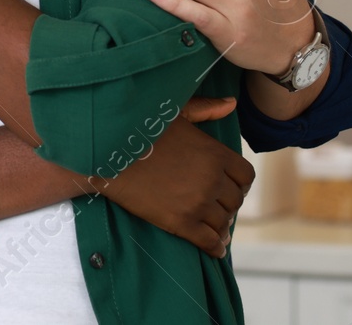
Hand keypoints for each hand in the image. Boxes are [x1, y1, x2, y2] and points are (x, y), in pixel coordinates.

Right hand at [90, 113, 253, 256]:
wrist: (106, 154)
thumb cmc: (138, 128)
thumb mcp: (173, 112)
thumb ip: (205, 109)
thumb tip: (231, 103)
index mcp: (214, 153)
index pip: (245, 176)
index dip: (239, 181)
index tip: (229, 184)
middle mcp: (211, 180)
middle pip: (235, 200)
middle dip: (228, 202)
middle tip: (217, 204)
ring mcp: (197, 203)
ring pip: (223, 222)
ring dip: (220, 224)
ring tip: (214, 226)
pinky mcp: (180, 223)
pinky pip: (209, 241)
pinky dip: (215, 246)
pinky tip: (214, 246)